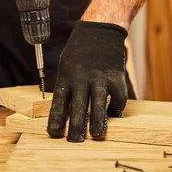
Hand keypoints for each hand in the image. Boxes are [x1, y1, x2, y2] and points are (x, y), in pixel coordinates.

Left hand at [47, 21, 127, 141]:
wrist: (99, 30)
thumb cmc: (80, 51)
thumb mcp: (66, 65)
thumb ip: (67, 86)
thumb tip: (65, 111)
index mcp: (66, 77)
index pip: (58, 103)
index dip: (56, 120)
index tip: (53, 134)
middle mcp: (82, 79)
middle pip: (78, 109)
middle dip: (76, 128)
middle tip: (75, 141)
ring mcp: (100, 79)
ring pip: (98, 106)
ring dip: (97, 123)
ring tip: (96, 135)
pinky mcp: (116, 78)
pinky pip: (117, 99)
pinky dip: (116, 109)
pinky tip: (113, 114)